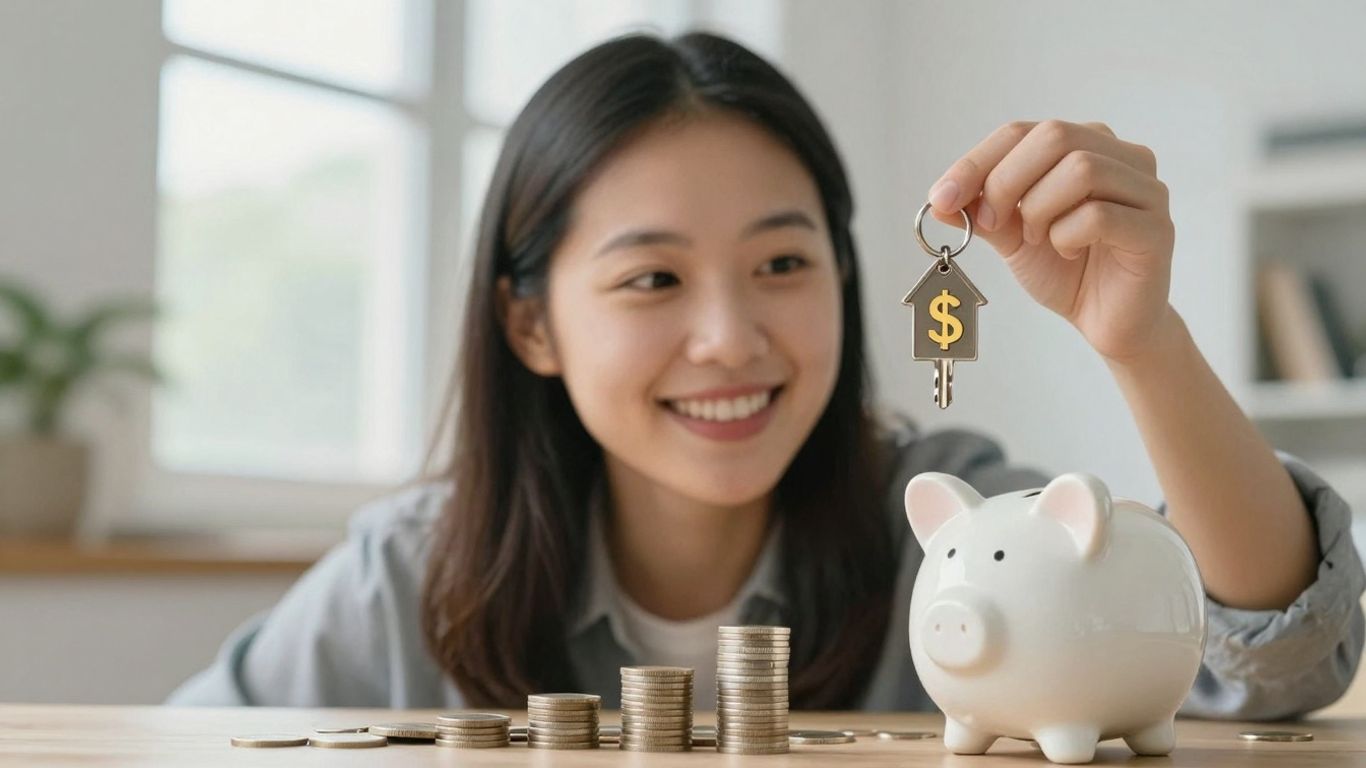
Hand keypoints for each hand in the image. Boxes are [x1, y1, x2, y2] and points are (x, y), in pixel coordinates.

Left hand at [926, 120, 1175, 364]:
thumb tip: (938, 200)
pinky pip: (1098, 215)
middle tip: (990, 222)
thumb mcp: (1011, 235)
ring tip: (1037, 238)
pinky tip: (1067, 251)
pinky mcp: (1156, 229)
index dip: (976, 162)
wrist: (1108, 322)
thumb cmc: (1065, 270)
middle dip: (1006, 181)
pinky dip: (1066, 235)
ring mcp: (1147, 190)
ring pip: (1080, 169)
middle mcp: (1123, 156)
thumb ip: (982, 212)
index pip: (1022, 131)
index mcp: (1086, 144)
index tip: (942, 197)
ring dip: (1039, 208)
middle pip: (1054, 136)